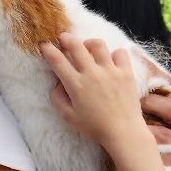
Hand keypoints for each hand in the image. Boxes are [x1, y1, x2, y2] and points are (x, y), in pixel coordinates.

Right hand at [40, 34, 148, 151]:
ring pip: (97, 44)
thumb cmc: (95, 127)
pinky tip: (110, 61)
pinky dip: (114, 54)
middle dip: (66, 38)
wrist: (123, 132)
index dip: (48, 50)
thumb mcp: (69, 117)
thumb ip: (58, 99)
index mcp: (76, 85)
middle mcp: (92, 74)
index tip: (45, 45)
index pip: (57, 61)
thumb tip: (56, 84)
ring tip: (88, 48)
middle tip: (64, 39)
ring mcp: (110, 71)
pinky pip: (120, 52)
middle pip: (75, 45)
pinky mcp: (126, 72)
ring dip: (89, 43)